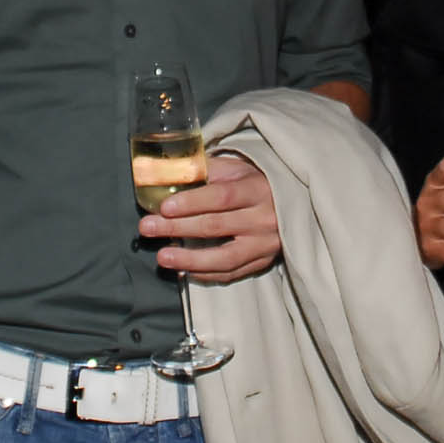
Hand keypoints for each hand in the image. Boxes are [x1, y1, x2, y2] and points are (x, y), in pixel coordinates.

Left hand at [143, 154, 278, 282]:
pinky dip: (206, 274)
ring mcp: (265, 244)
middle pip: (216, 226)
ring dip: (190, 259)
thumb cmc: (256, 182)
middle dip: (178, 228)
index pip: (222, 197)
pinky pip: (232, 273)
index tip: (164, 206)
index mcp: (258, 189)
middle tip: (147, 228)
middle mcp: (264, 219)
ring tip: (162, 257)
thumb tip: (163, 172)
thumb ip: (204, 169)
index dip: (192, 202)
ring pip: (225, 257)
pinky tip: (182, 271)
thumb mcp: (237, 168)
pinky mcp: (263, 262)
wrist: (295, 203)